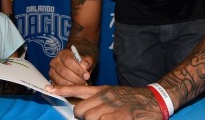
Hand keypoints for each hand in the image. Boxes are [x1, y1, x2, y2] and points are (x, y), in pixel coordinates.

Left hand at [45, 85, 161, 118]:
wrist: (155, 100)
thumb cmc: (133, 100)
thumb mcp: (114, 95)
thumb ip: (98, 101)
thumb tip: (83, 110)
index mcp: (102, 90)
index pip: (78, 88)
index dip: (62, 89)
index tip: (48, 88)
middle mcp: (105, 96)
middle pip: (80, 111)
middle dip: (84, 118)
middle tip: (97, 118)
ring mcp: (113, 107)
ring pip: (90, 118)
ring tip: (108, 118)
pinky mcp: (121, 117)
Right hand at [49, 48, 91, 85]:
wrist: (76, 64)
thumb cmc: (81, 62)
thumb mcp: (87, 59)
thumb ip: (87, 62)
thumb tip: (84, 67)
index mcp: (63, 53)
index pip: (68, 61)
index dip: (78, 69)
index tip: (86, 76)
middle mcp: (55, 61)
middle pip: (63, 72)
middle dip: (75, 79)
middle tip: (84, 82)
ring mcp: (52, 71)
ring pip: (60, 80)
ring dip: (71, 85)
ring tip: (80, 86)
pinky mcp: (52, 80)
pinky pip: (58, 86)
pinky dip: (67, 89)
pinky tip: (75, 89)